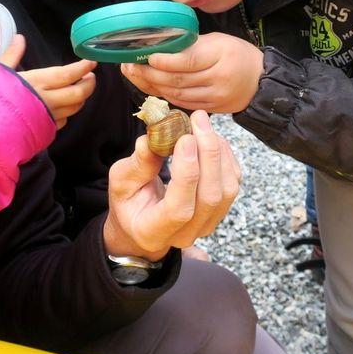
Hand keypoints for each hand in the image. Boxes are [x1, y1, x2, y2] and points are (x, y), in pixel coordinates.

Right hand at [0, 35, 95, 128]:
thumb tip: (19, 38)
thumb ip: (12, 54)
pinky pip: (63, 121)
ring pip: (74, 108)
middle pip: (78, 93)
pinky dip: (67, 112)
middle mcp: (47, 100)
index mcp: (37, 82)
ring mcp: (48, 118)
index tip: (91, 62)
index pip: (68, 74)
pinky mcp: (45, 131)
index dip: (82, 67)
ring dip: (81, 98)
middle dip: (89, 84)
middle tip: (90, 75)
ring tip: (79, 88)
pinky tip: (62, 107)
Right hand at [103, 110, 240, 261]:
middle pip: (209, 197)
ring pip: (226, 190)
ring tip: (202, 124)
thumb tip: (150, 140)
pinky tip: (210, 137)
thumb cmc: (128, 201)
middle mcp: (185, 234)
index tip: (185, 139)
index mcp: (153, 231)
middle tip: (198, 120)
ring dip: (218, 152)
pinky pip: (232, 183)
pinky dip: (225, 155)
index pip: (178, 209)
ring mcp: (206, 225)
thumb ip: (136, 165)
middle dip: (208, 154)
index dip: (186, 174)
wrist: (141, 223)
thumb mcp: (120, 183)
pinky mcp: (219, 211)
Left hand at [120, 32, 263, 112]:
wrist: (260, 81)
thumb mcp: (218, 41)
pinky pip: (183, 104)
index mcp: (222, 55)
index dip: (165, 61)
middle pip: (178, 80)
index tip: (147, 56)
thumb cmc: (237, 54)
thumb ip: (191, 45)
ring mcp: (215, 97)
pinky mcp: (211, 110)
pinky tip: (152, 87)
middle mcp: (219, 79)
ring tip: (136, 76)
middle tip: (131, 66)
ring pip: (178, 94)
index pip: (189, 60)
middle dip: (150, 74)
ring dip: (152, 86)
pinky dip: (165, 96)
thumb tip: (159, 46)